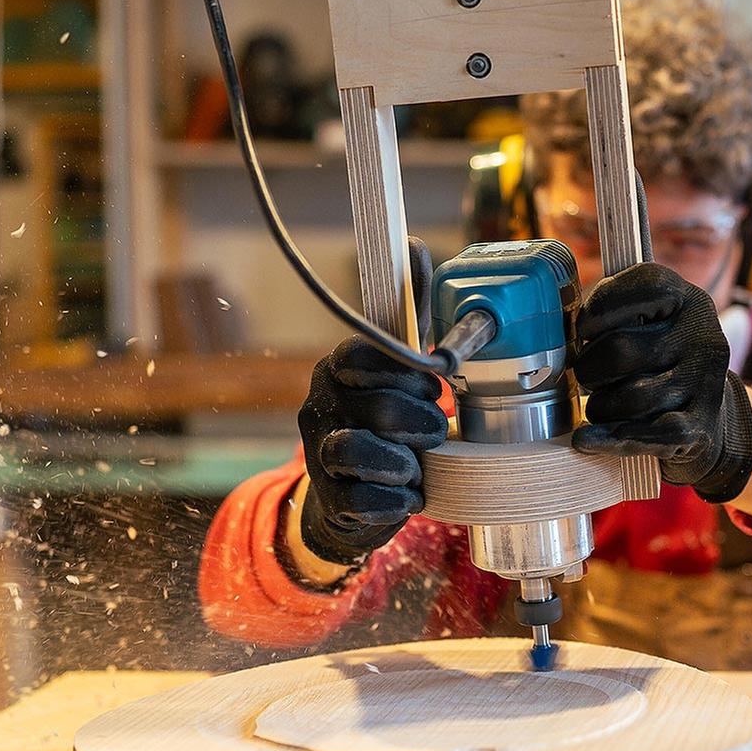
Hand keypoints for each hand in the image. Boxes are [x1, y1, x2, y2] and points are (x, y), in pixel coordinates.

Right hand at [294, 241, 448, 566]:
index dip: (406, 373)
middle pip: (378, 405)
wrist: (352, 503)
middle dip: (422, 421)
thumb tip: (413, 247)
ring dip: (404, 462)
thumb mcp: (400, 369)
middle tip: (435, 431)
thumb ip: (412, 315)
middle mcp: (317, 406)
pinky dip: (397, 501)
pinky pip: (364, 500)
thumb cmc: (385, 426)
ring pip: (357, 450)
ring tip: (416, 466)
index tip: (431, 386)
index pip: (362, 354)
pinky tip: (404, 496)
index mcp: (336, 369)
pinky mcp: (328, 501)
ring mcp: (317, 455)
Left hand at [570, 263, 751, 502]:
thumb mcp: (651, 323)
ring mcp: (704, 383)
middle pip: (621, 350)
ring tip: (599, 406)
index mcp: (688, 301)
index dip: (601, 307)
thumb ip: (614, 311)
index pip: (645, 285)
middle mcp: (702, 337)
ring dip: (600, 408)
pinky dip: (608, 439)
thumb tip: (561, 325)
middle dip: (590, 369)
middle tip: (588, 377)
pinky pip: (645, 435)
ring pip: (630, 398)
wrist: (714, 415)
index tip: (585, 330)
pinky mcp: (700, 427)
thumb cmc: (662, 361)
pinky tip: (586, 439)